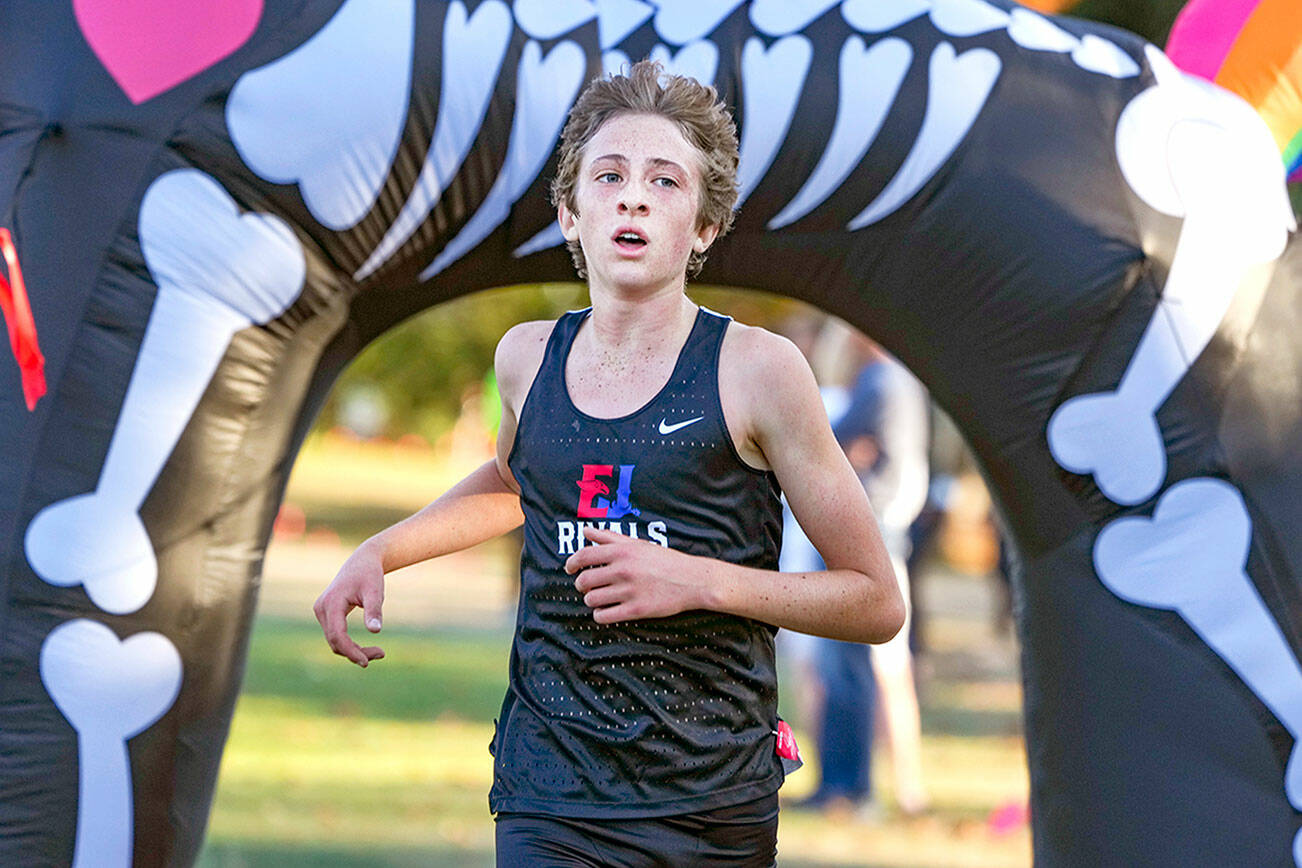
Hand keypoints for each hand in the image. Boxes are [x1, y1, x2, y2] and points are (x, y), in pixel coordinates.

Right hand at [313, 544, 386, 666]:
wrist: (362, 561)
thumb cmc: (370, 575)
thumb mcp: (375, 591)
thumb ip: (374, 610)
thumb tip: (375, 631)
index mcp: (332, 603)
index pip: (338, 635)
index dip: (351, 651)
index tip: (367, 662)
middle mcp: (322, 609)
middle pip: (335, 641)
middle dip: (356, 653)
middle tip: (382, 654)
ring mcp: (321, 611)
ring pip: (334, 641)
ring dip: (353, 650)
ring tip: (379, 652)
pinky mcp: (326, 614)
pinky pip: (335, 635)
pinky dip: (349, 644)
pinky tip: (367, 648)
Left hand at [564, 527, 703, 622]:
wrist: (692, 580)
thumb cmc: (664, 560)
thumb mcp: (638, 544)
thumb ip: (609, 537)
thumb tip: (586, 531)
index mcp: (621, 552)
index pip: (584, 556)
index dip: (571, 563)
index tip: (569, 568)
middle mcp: (622, 570)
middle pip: (584, 581)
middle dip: (582, 585)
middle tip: (588, 586)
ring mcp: (629, 591)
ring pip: (591, 600)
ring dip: (592, 600)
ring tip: (601, 598)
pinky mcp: (635, 610)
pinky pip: (603, 616)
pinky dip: (600, 615)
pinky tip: (607, 610)